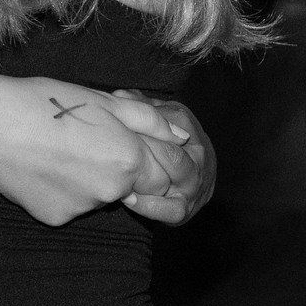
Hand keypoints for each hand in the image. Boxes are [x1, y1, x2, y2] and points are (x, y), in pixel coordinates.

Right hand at [0, 79, 203, 226]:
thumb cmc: (45, 103)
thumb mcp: (103, 100)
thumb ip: (149, 120)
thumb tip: (179, 137)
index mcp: (130, 158)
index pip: (166, 171)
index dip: (152, 155)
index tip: (127, 140)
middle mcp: (113, 190)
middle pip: (137, 189)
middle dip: (127, 172)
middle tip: (92, 145)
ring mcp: (84, 208)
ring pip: (102, 197)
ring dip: (93, 180)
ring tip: (60, 151)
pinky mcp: (57, 218)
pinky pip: (72, 206)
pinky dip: (64, 191)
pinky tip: (43, 167)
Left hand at [104, 91, 214, 222]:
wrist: (192, 183)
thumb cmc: (166, 144)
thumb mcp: (157, 117)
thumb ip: (139, 106)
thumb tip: (120, 96)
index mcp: (186, 125)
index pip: (166, 120)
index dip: (138, 122)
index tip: (110, 123)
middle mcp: (195, 154)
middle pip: (170, 150)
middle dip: (141, 150)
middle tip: (112, 151)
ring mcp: (192, 183)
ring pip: (171, 174)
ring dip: (145, 174)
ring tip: (120, 173)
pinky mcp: (183, 209)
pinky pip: (168, 209)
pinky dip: (148, 205)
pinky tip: (128, 198)